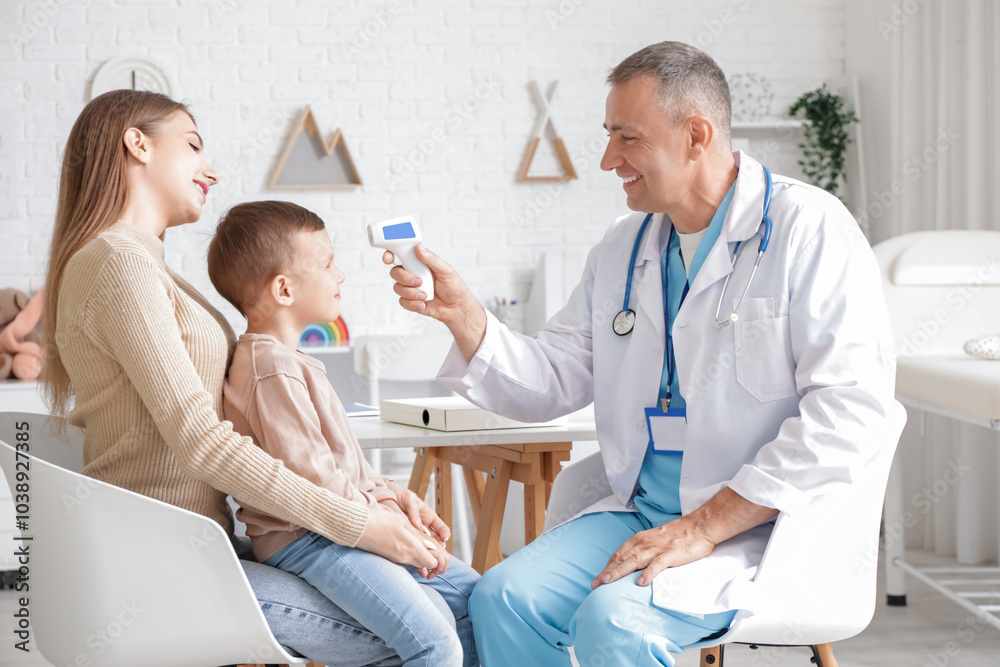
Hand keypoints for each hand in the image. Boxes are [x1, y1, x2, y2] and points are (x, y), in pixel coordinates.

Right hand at [355, 504, 446, 575]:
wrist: (358, 527)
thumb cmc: (380, 520)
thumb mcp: (403, 522)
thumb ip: (418, 534)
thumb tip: (429, 543)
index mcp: (412, 547)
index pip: (433, 562)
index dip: (438, 559)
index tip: (438, 551)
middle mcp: (405, 556)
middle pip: (425, 565)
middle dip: (431, 559)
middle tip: (431, 549)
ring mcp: (397, 559)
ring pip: (415, 562)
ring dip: (420, 556)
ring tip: (418, 544)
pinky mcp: (389, 558)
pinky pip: (405, 560)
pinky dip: (409, 555)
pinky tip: (406, 544)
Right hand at [383, 246, 485, 361]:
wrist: (457, 308)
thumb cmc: (454, 286)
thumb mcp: (446, 270)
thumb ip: (432, 259)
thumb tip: (419, 248)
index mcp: (419, 263)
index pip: (400, 255)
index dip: (390, 255)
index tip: (388, 258)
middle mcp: (412, 274)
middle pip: (395, 272)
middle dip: (404, 277)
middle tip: (419, 281)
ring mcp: (410, 288)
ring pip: (397, 288)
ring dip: (411, 293)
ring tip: (425, 295)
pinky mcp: (411, 301)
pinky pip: (403, 302)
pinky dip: (412, 304)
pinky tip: (423, 304)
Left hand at [386, 480, 450, 546]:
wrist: (385, 494)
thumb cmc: (400, 494)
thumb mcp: (410, 500)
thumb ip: (415, 513)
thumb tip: (420, 528)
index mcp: (428, 515)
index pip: (441, 527)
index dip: (445, 534)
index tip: (445, 539)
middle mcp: (422, 524)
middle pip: (435, 538)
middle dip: (438, 545)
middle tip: (437, 550)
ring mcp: (414, 530)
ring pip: (424, 542)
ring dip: (427, 548)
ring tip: (428, 553)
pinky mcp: (405, 533)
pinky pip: (412, 541)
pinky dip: (416, 547)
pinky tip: (417, 551)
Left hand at [591, 517, 715, 588]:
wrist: (699, 526)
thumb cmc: (678, 535)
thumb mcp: (655, 539)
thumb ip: (643, 550)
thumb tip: (632, 564)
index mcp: (640, 539)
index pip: (619, 554)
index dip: (607, 567)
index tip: (599, 579)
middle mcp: (644, 543)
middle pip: (622, 559)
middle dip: (607, 572)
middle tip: (596, 584)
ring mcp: (657, 548)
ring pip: (634, 561)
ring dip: (619, 572)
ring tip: (608, 582)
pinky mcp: (670, 554)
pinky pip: (657, 564)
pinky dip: (648, 573)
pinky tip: (641, 583)